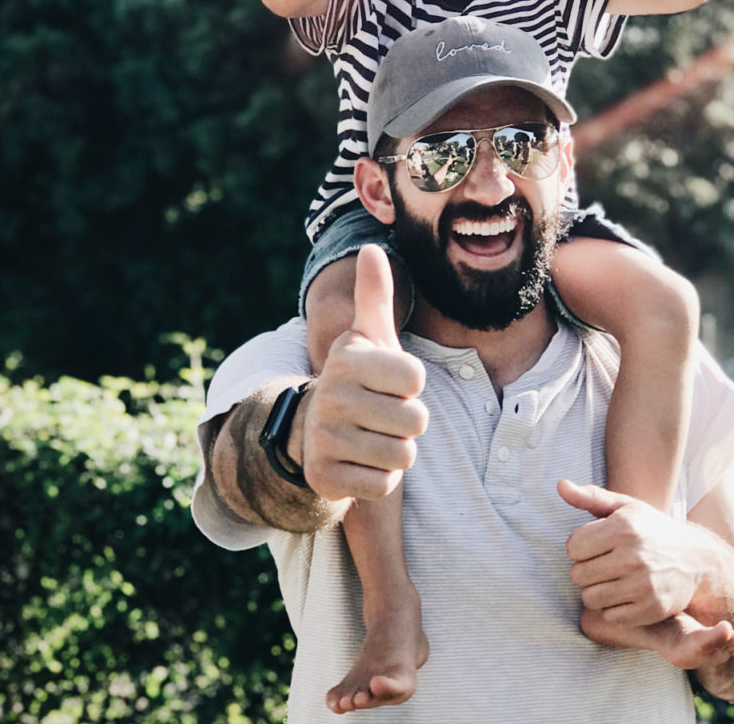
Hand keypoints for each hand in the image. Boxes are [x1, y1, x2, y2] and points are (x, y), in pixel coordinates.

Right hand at [298, 245, 428, 501]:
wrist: (317, 431)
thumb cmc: (361, 380)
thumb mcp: (369, 337)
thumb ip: (376, 295)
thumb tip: (372, 247)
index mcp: (347, 359)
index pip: (416, 378)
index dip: (412, 385)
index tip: (390, 383)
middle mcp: (330, 396)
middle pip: (415, 421)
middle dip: (409, 422)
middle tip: (383, 414)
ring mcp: (324, 438)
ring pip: (402, 455)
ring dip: (397, 451)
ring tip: (374, 437)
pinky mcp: (324, 477)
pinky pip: (384, 485)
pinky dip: (381, 478)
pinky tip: (361, 462)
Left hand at [559, 479, 701, 626]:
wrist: (696, 558)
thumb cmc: (652, 529)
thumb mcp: (625, 506)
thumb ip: (590, 497)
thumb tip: (560, 486)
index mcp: (623, 527)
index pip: (573, 546)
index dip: (579, 547)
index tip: (594, 546)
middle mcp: (634, 556)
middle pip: (578, 575)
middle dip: (585, 570)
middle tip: (602, 565)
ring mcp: (644, 585)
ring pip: (590, 598)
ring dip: (595, 591)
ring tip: (610, 580)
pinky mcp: (652, 609)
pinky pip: (610, 616)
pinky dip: (613, 609)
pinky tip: (624, 595)